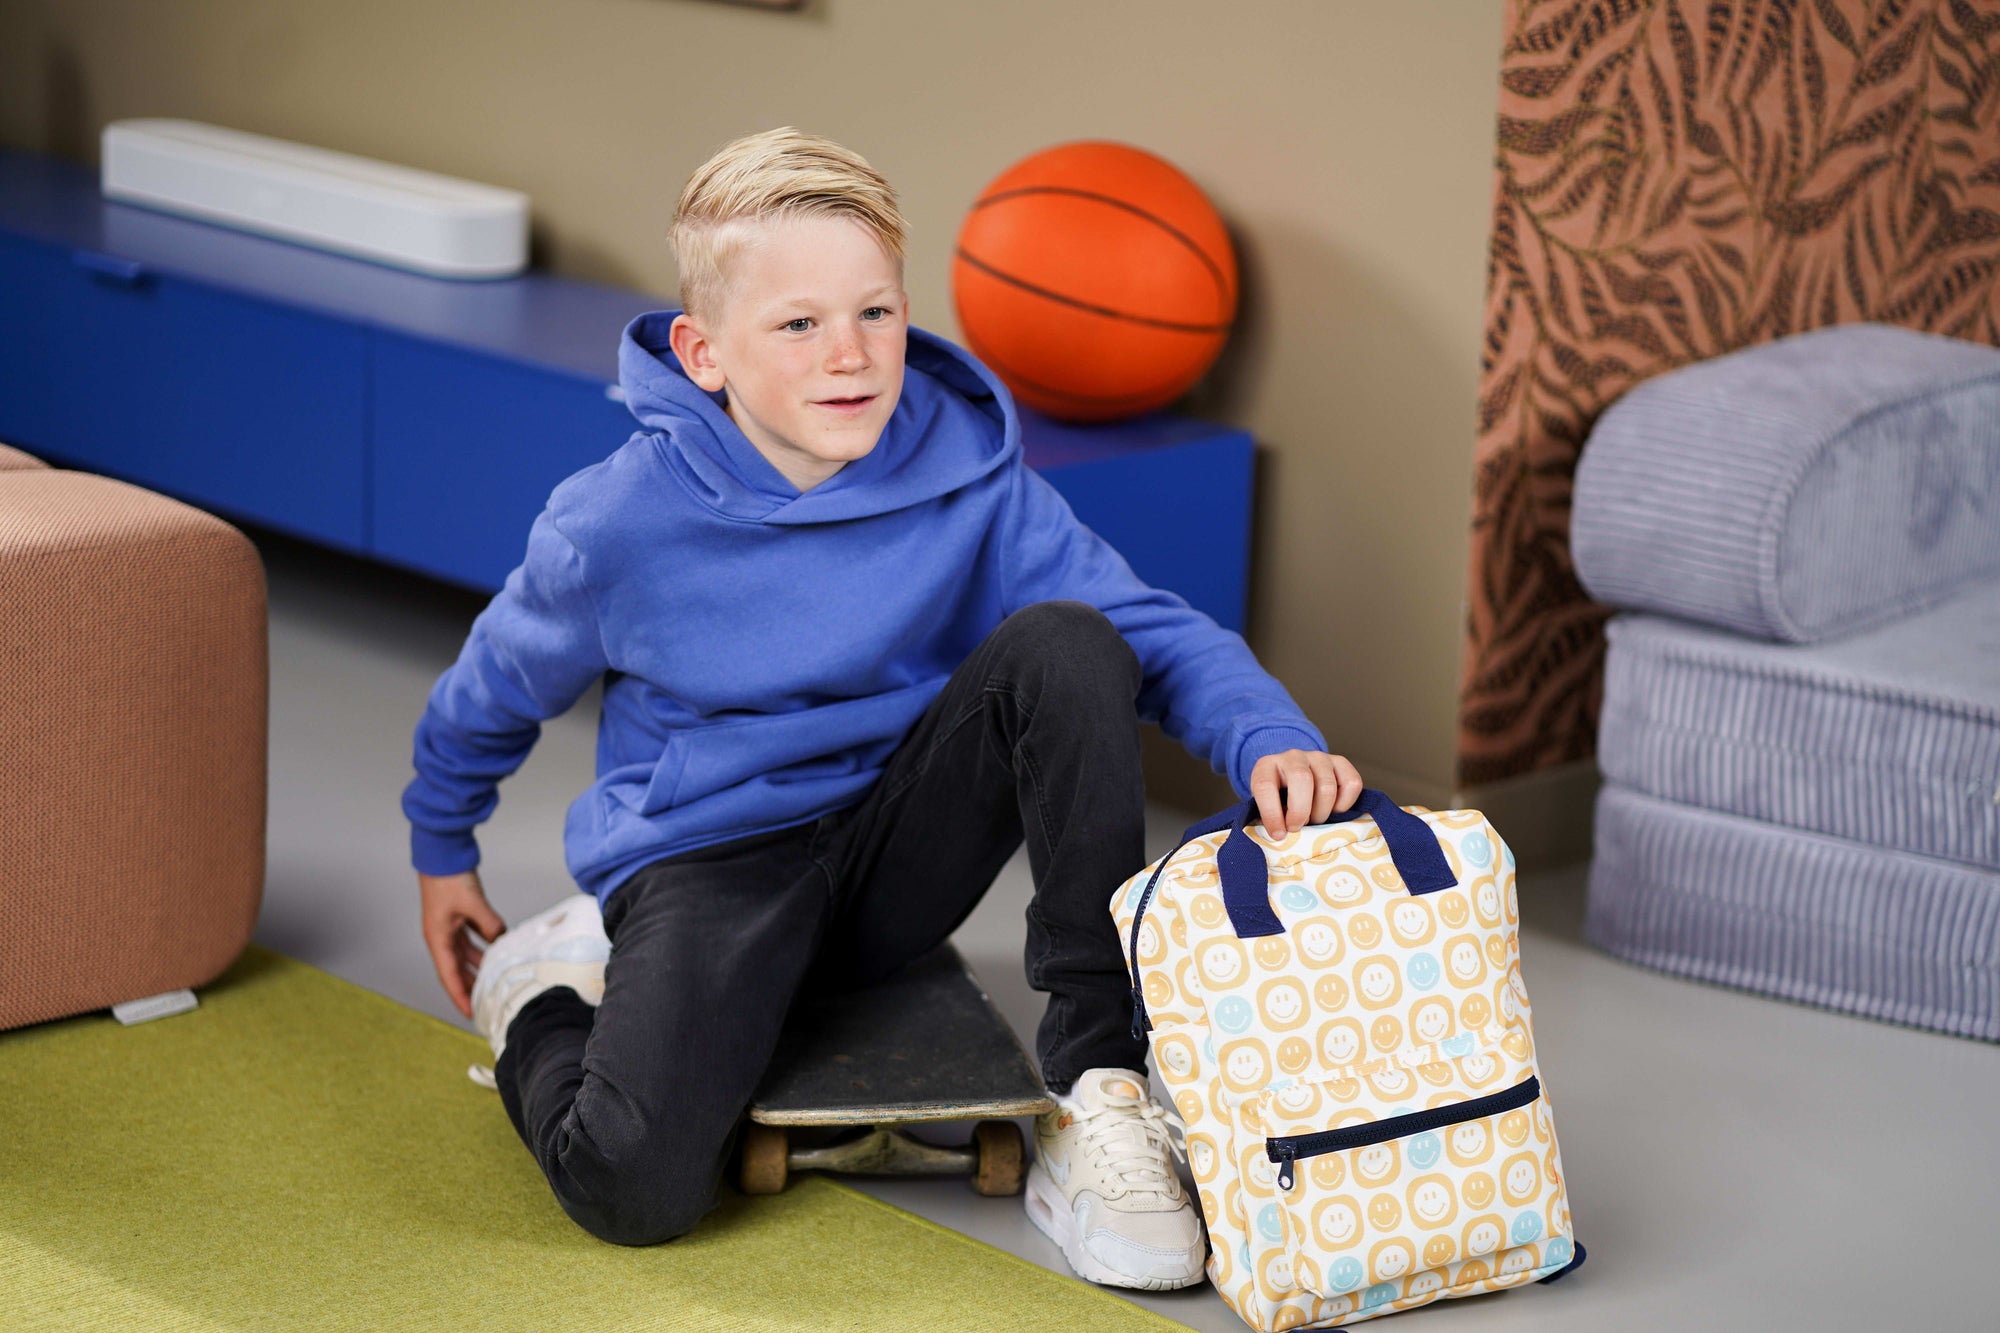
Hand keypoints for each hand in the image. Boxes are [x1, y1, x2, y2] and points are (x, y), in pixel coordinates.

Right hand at [418, 869, 507, 1018]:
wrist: (442, 855)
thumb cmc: (448, 878)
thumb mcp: (472, 903)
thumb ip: (489, 924)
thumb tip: (502, 940)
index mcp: (438, 939)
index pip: (450, 976)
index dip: (460, 996)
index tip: (470, 1013)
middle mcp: (442, 937)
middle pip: (457, 969)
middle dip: (470, 987)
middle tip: (486, 1002)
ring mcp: (449, 927)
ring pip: (465, 955)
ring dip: (479, 967)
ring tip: (495, 981)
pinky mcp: (458, 917)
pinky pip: (472, 939)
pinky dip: (484, 947)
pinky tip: (498, 952)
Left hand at [1248, 750, 1362, 837]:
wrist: (1294, 778)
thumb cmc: (1279, 799)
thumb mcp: (1267, 806)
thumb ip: (1272, 819)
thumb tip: (1282, 839)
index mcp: (1266, 766)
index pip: (1265, 786)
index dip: (1272, 814)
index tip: (1279, 834)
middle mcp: (1293, 757)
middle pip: (1301, 778)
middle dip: (1300, 811)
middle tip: (1298, 827)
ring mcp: (1318, 757)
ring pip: (1327, 786)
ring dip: (1322, 812)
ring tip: (1314, 820)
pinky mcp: (1340, 762)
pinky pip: (1352, 784)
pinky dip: (1345, 804)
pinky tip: (1333, 810)